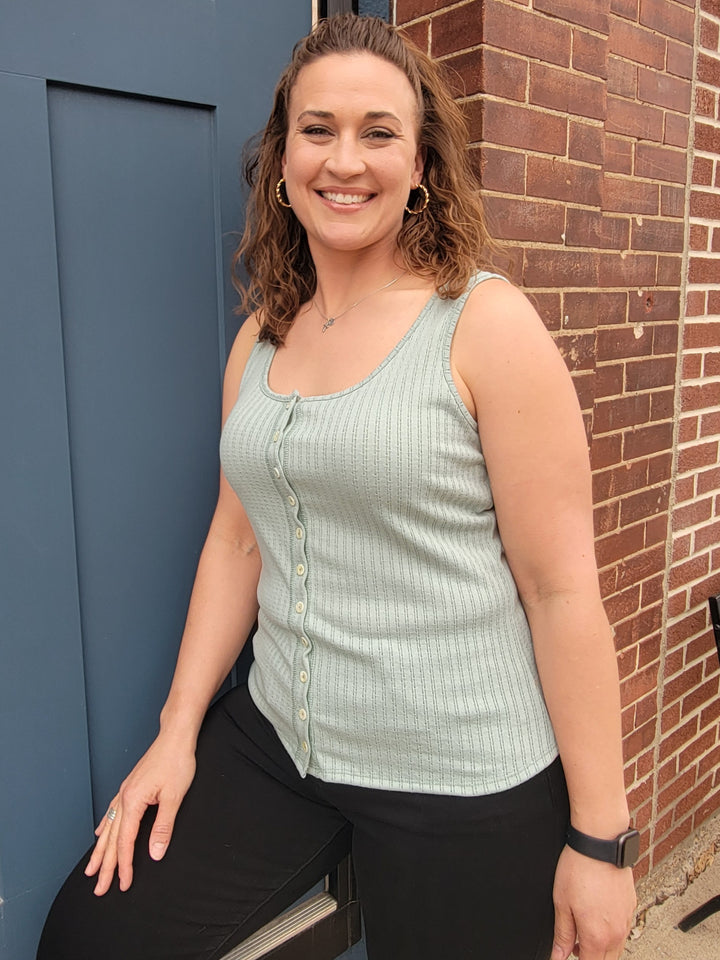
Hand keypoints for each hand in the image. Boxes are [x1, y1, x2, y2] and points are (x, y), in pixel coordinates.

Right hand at [84, 735, 195, 894]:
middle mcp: (124, 797)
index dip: (124, 865)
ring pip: (109, 828)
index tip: (123, 884)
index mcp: (133, 801)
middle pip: (112, 839)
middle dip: (105, 866)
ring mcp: (125, 791)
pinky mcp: (130, 787)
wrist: (175, 736)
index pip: (126, 842)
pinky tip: (100, 834)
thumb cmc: (177, 761)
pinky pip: (112, 812)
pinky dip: (105, 827)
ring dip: (100, 851)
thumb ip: (163, 827)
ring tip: (92, 869)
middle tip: (99, 889)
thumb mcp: (174, 797)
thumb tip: (155, 853)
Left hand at [551, 845, 635, 959]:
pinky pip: (623, 929)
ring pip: (617, 947)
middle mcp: (616, 932)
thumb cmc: (579, 868)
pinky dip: (611, 931)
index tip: (569, 952)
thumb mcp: (562, 903)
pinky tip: (598, 916)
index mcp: (598, 936)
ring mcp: (626, 919)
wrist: (600, 843)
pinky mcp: (631, 906)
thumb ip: (562, 934)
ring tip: (583, 929)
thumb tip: (557, 955)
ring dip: (602, 946)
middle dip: (591, 957)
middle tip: (573, 945)